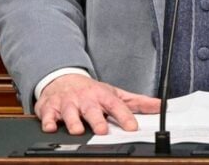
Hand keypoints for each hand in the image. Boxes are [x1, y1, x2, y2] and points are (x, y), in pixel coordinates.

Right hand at [36, 74, 161, 135]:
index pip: (116, 105)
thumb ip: (137, 102)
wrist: (62, 78)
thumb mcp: (114, 93)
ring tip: (78, 130)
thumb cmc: (91, 90)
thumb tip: (160, 106)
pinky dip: (48, 121)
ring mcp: (67, 103)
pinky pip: (47, 115)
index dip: (125, 116)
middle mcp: (85, 99)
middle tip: (102, 130)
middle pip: (92, 110)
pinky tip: (50, 127)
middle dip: (97, 119)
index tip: (132, 127)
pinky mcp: (50, 108)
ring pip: (70, 113)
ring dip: (73, 122)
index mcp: (102, 96)